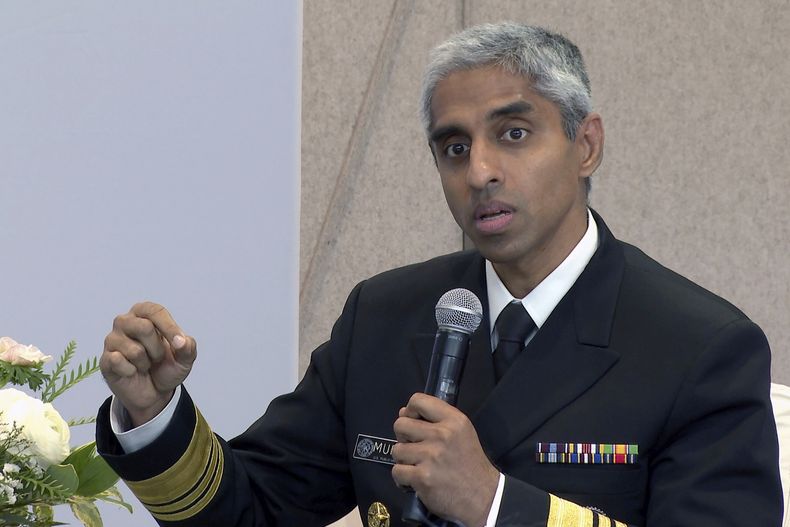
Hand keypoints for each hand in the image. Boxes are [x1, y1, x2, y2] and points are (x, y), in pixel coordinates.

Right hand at [100, 302, 196, 426]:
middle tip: (157, 357)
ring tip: (145, 364)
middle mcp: (125, 321)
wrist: (154, 393)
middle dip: (158, 348)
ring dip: (146, 362)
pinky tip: (131, 372)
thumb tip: (181, 341)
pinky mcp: (105, 358)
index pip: (155, 311)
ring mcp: (112, 340)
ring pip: (134, 350)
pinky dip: (132, 371)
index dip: (169, 327)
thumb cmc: (167, 367)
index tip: (179, 343)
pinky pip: (118, 362)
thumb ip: (188, 347)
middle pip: (144, 327)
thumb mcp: (185, 358)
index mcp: (144, 313)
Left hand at [391, 393, 498, 526]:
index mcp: (453, 420)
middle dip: (403, 437)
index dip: (409, 410)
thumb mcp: (461, 432)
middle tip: (414, 447)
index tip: (414, 422)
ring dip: (403, 459)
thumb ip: (436, 419)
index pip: (418, 400)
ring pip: (397, 449)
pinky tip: (414, 480)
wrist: (483, 496)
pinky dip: (402, 477)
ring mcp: (430, 456)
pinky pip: (397, 471)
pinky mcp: (422, 477)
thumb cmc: (470, 463)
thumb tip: (403, 412)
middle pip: (400, 424)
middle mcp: (441, 435)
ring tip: (417, 465)